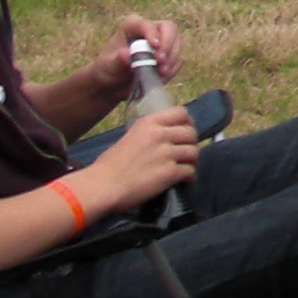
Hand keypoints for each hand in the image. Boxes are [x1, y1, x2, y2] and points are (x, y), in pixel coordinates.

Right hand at [82, 106, 198, 217]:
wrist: (103, 185)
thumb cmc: (109, 165)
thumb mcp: (130, 137)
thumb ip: (148, 134)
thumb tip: (163, 139)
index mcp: (149, 123)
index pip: (181, 112)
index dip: (187, 122)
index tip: (184, 132)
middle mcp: (160, 134)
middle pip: (191, 133)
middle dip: (190, 143)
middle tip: (185, 153)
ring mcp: (167, 153)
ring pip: (193, 152)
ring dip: (191, 161)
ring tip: (185, 167)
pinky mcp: (170, 172)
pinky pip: (190, 171)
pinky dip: (189, 177)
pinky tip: (184, 181)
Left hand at [94, 16, 180, 90]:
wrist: (114, 85)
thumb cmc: (108, 70)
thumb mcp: (108, 66)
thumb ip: (117, 61)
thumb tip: (126, 54)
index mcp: (132, 26)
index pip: (146, 24)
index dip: (152, 33)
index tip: (155, 46)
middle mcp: (150, 30)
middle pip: (169, 28)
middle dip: (168, 45)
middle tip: (161, 62)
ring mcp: (162, 42)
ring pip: (177, 43)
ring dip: (172, 59)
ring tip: (161, 74)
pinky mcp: (169, 56)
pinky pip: (178, 59)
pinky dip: (173, 68)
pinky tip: (162, 77)